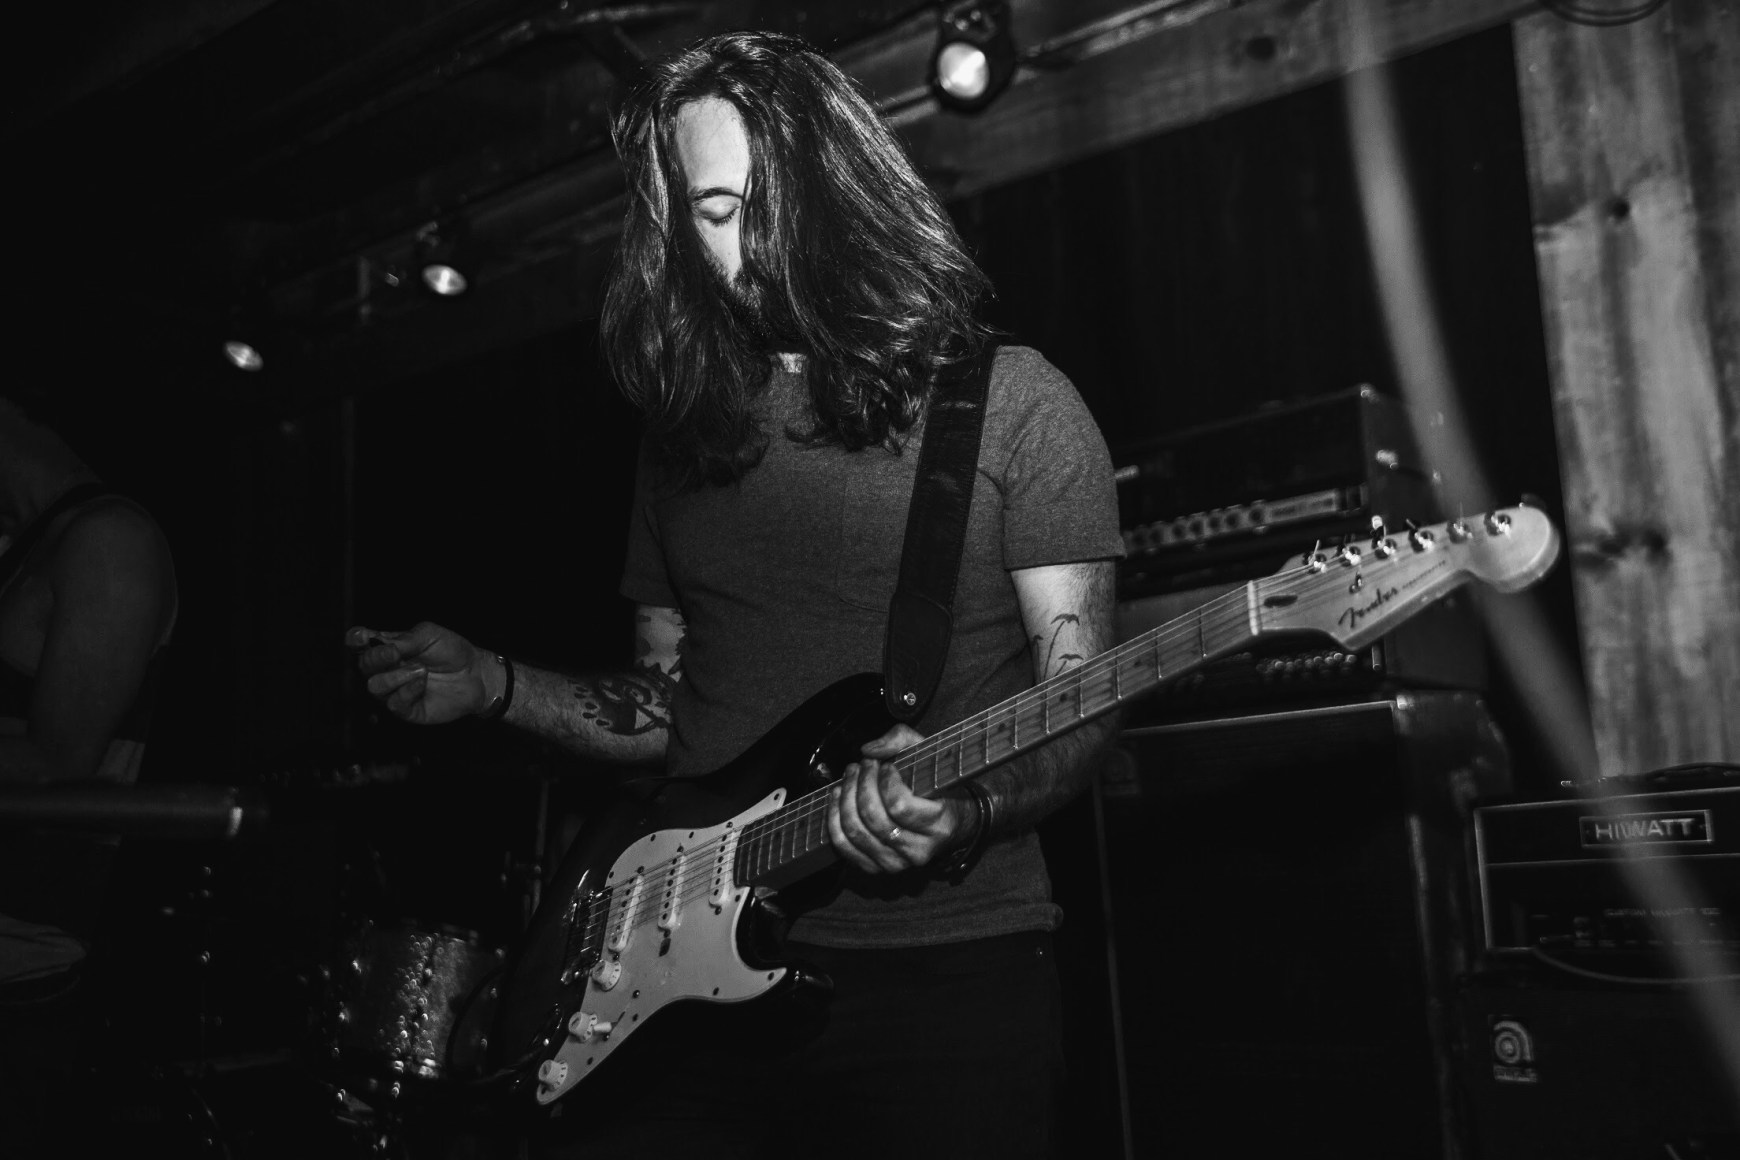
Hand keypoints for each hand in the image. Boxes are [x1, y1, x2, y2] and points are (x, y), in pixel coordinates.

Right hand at [345, 621, 497, 724]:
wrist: (475, 673)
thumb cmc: (451, 651)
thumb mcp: (428, 634)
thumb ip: (403, 639)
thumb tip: (381, 645)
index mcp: (388, 648)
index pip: (359, 644)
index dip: (355, 640)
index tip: (363, 637)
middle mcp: (387, 669)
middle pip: (363, 666)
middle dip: (376, 658)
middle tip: (396, 654)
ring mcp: (395, 690)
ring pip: (374, 687)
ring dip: (396, 676)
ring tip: (421, 670)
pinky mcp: (407, 709)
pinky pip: (394, 704)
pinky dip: (408, 691)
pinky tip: (423, 682)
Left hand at [826, 723, 972, 873]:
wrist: (949, 826)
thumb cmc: (937, 787)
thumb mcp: (930, 754)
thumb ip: (901, 741)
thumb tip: (868, 750)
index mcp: (939, 825)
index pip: (899, 805)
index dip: (885, 780)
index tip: (885, 766)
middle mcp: (918, 851)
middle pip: (873, 818)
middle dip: (861, 784)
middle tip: (863, 765)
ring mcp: (896, 863)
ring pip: (856, 831)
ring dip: (846, 797)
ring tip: (850, 777)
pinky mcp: (876, 868)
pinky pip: (844, 847)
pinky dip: (835, 818)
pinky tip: (839, 797)